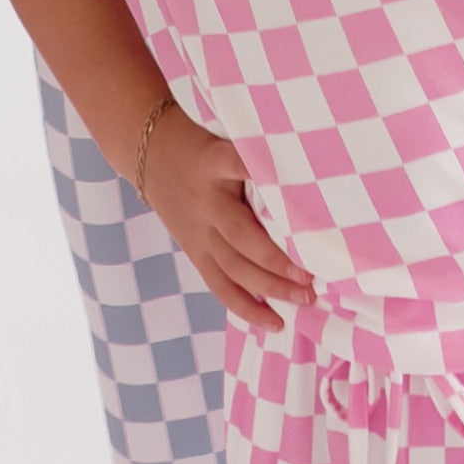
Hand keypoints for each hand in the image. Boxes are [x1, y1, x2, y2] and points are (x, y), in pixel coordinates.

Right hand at [140, 108, 311, 333]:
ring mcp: (198, 232)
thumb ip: (259, 160)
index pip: (238, 164)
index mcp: (215, 163)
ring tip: (305, 298)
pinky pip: (220, 286)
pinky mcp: (195, 252)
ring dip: (270, 287)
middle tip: (313, 275)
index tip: (297, 187)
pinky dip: (246, 307)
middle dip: (278, 260)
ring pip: (233, 267)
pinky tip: (274, 322)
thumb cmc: (205, 149)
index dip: (260, 174)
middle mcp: (207, 201)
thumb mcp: (227, 140)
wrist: (151, 156)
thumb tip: (312, 179)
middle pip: (241, 235)